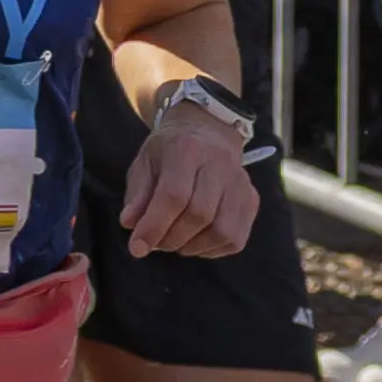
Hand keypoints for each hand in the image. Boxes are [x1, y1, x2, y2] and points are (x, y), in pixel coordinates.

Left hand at [114, 95, 259, 257]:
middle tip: (155, 242)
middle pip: (200, 214)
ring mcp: (241, 183)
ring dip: (193, 247)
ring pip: (222, 231)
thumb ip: (137, 194)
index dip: (155, 225)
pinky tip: (195, 241)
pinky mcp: (252, 200)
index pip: (174, 195)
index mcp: (188, 149)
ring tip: (174, 242)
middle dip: (172, 238)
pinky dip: (212, 249)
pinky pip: (236, 239)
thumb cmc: (170, 150)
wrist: (207, 131)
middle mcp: (220, 164)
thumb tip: (130, 224)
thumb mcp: (145, 162)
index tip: (136, 247)